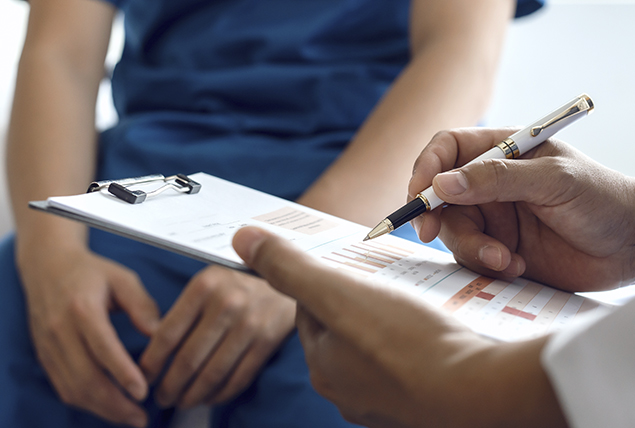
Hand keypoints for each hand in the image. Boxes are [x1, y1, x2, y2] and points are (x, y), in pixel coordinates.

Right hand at [20, 247, 159, 427]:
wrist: (48, 267)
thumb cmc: (90, 272)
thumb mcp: (122, 278)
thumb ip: (142, 305)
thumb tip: (159, 333)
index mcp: (82, 308)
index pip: (102, 347)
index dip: (122, 372)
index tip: (142, 391)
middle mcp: (60, 330)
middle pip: (84, 376)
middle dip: (114, 403)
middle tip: (140, 417)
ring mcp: (49, 346)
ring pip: (72, 388)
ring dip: (101, 409)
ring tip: (130, 418)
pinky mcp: (45, 356)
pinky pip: (63, 387)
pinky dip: (87, 403)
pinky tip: (109, 407)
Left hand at [139, 265, 294, 407]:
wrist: (289, 277)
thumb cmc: (239, 284)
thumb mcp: (209, 281)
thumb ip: (184, 308)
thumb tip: (153, 345)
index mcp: (204, 286)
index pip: (168, 334)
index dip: (152, 362)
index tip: (144, 377)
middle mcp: (226, 304)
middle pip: (188, 359)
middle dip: (169, 386)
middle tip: (161, 397)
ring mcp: (249, 324)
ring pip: (212, 374)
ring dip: (192, 395)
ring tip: (182, 401)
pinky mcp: (267, 341)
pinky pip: (238, 378)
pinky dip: (220, 394)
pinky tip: (209, 397)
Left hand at [232, 227, 566, 427]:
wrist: (481, 395)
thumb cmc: (407, 342)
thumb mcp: (339, 292)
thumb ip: (290, 267)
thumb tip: (241, 239)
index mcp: (323, 365)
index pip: (311, 309)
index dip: (326, 277)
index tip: (348, 261)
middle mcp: (349, 391)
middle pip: (345, 328)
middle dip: (359, 298)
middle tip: (385, 276)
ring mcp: (388, 402)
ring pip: (379, 345)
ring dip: (390, 319)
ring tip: (413, 299)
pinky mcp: (422, 404)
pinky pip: (410, 361)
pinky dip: (417, 342)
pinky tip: (436, 329)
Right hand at [409, 128, 634, 291]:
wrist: (632, 249)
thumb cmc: (602, 199)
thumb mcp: (553, 180)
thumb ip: (497, 179)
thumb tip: (441, 184)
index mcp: (502, 152)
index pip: (447, 149)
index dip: (426, 168)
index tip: (419, 195)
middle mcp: (490, 184)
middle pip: (440, 195)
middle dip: (436, 216)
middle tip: (432, 234)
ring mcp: (493, 217)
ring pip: (453, 230)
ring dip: (471, 246)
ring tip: (504, 258)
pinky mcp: (498, 248)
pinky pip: (471, 257)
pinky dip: (486, 264)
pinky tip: (515, 266)